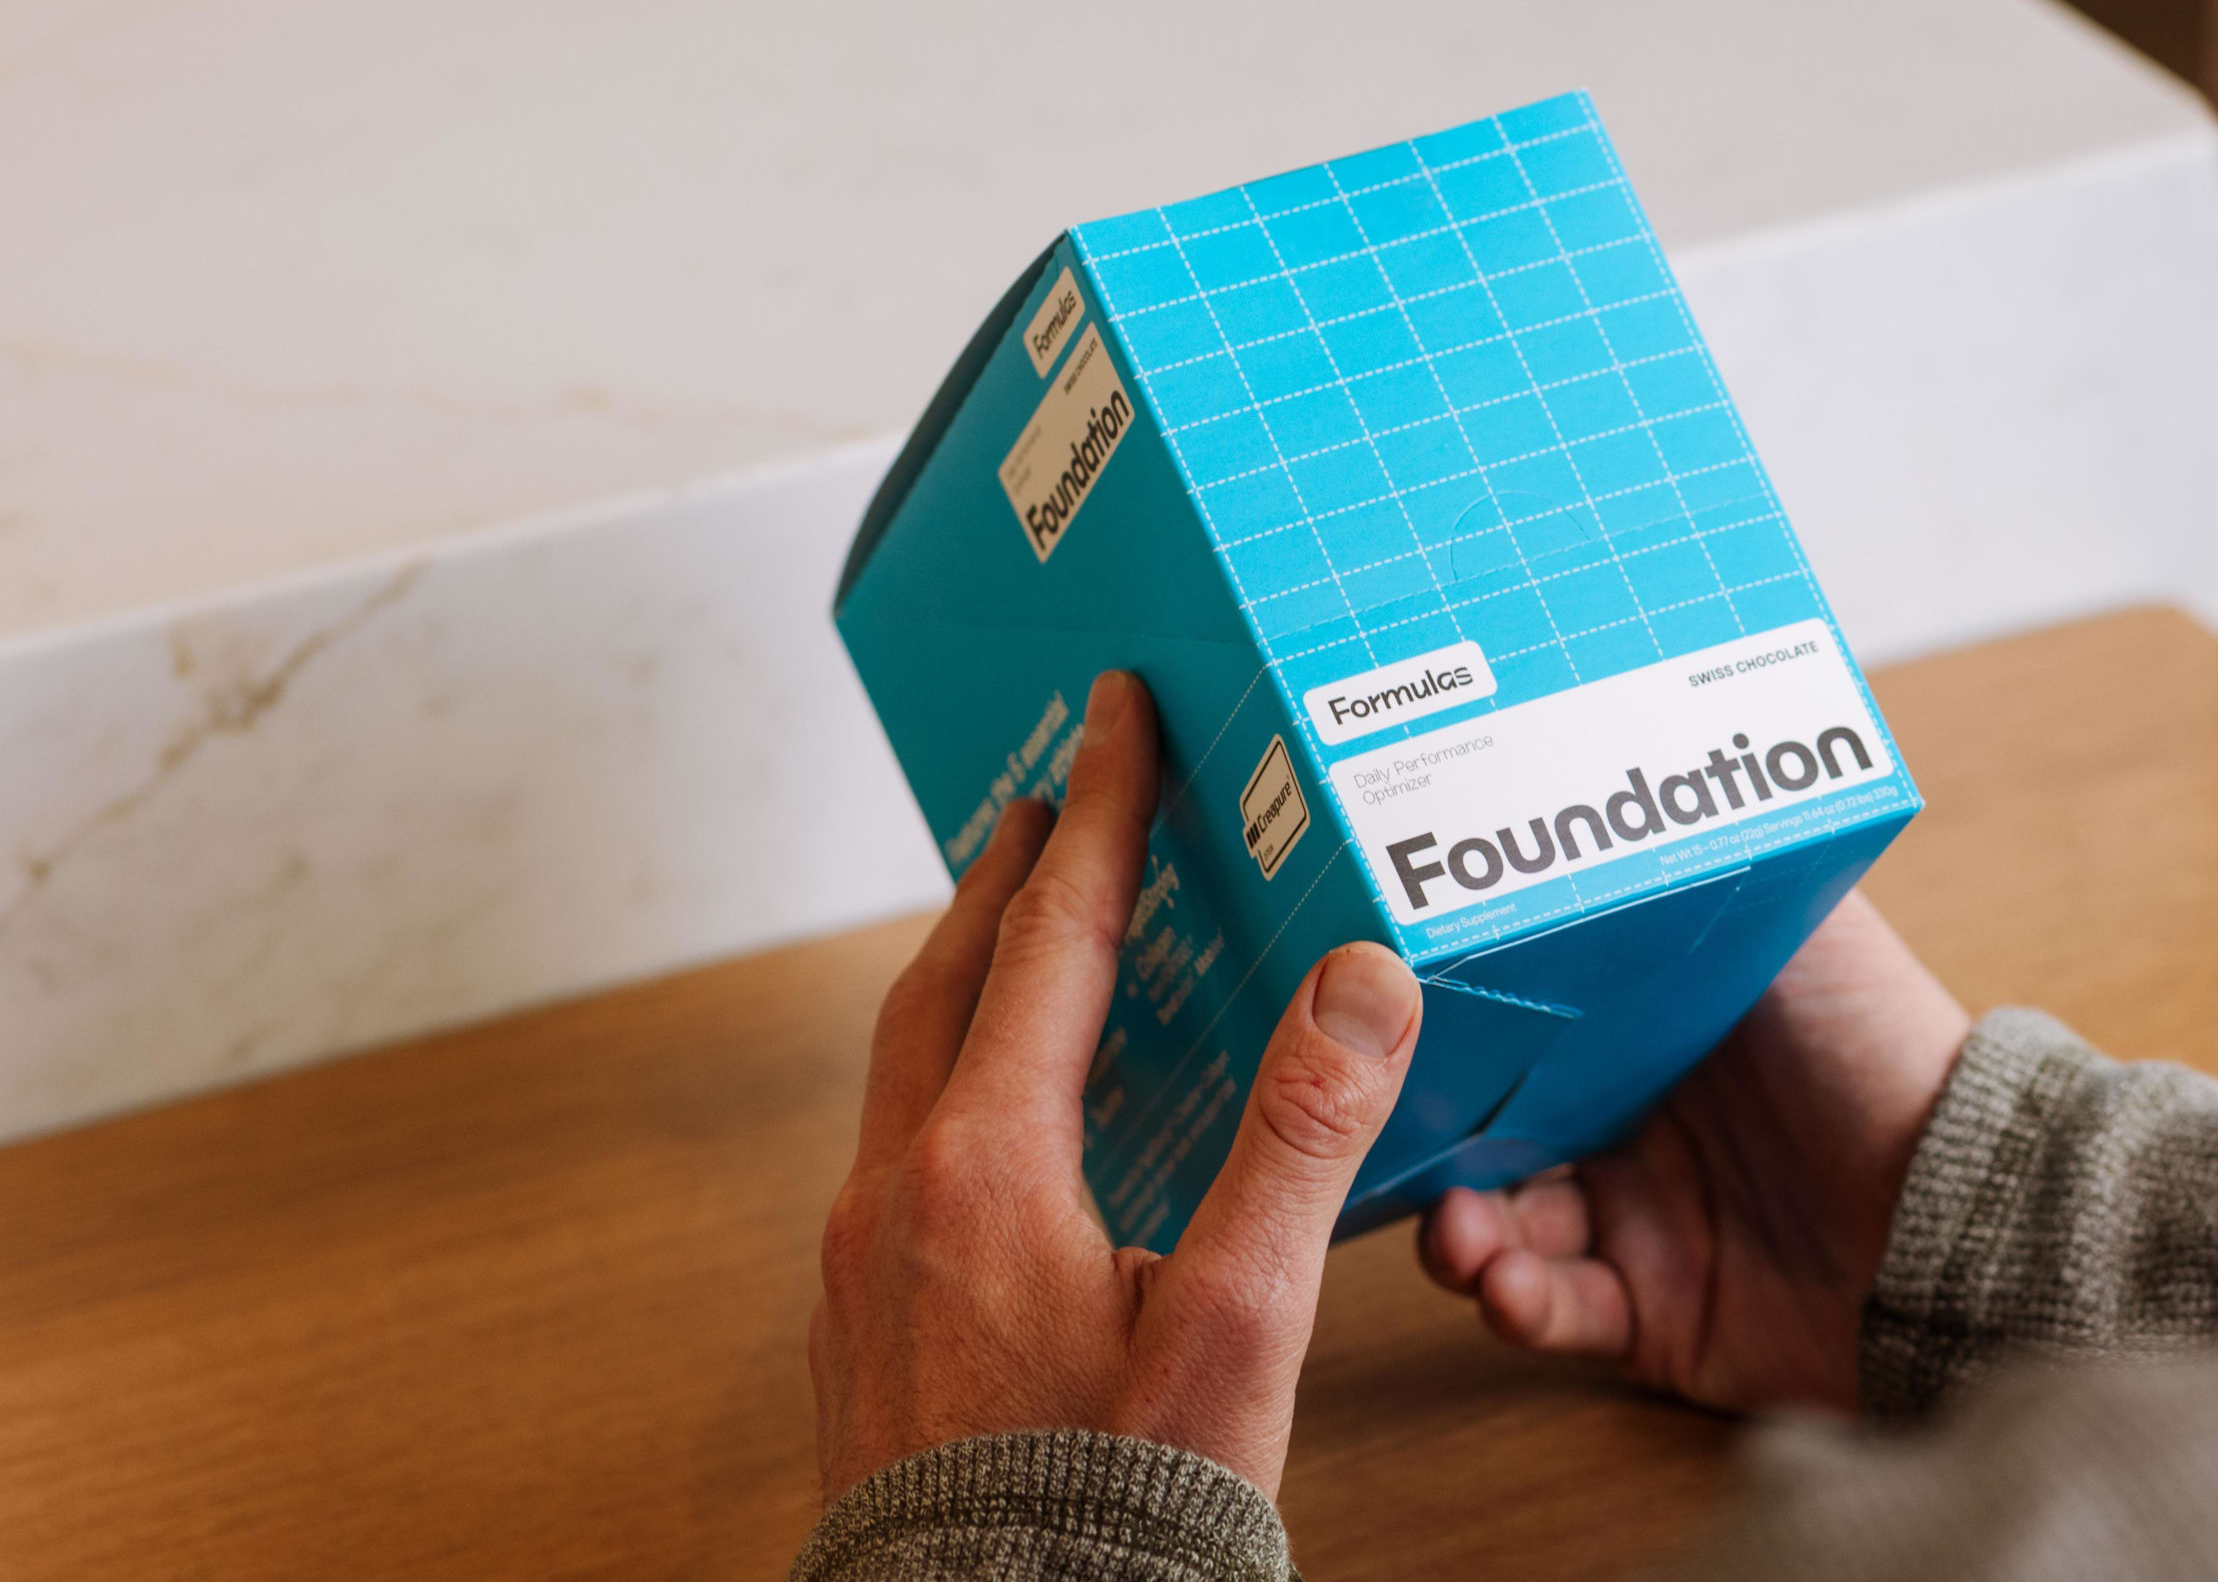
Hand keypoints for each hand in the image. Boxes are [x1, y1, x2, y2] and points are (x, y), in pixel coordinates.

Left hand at [810, 670, 1422, 1501]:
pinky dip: (954, 1076)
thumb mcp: (1239, 1327)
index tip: (1117, 716)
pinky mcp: (857, 1333)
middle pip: (945, 981)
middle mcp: (893, 1199)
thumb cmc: (1114, 1521)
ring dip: (973, 975)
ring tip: (1028, 931)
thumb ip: (1298, 1139)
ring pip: (908, 1068)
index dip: (1099, 816)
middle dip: (1009, 876)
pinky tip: (1001, 1114)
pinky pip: (900, 1151)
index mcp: (981, 1169)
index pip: (1051, 942)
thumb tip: (1360, 980)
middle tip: (1057, 792)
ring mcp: (858, 1270)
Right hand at [1415, 891, 1969, 1416]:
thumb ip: (1698, 864)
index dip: (1453, 1025)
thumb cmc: (1888, 1050)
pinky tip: (1508, 1284)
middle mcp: (1638, 1120)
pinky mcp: (1655, 1317)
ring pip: (1500, 1226)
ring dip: (1462, 1230)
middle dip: (1431, 1139)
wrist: (1966, 1216)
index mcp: (1657, 1026)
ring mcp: (1642, 1223)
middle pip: (1488, 1126)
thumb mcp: (1798, 924)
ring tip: (1462, 1233)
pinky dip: (1517, 1301)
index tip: (1385, 1018)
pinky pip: (1554, 1312)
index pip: (1523, 1020)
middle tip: (1396, 1139)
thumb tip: (1614, 759)